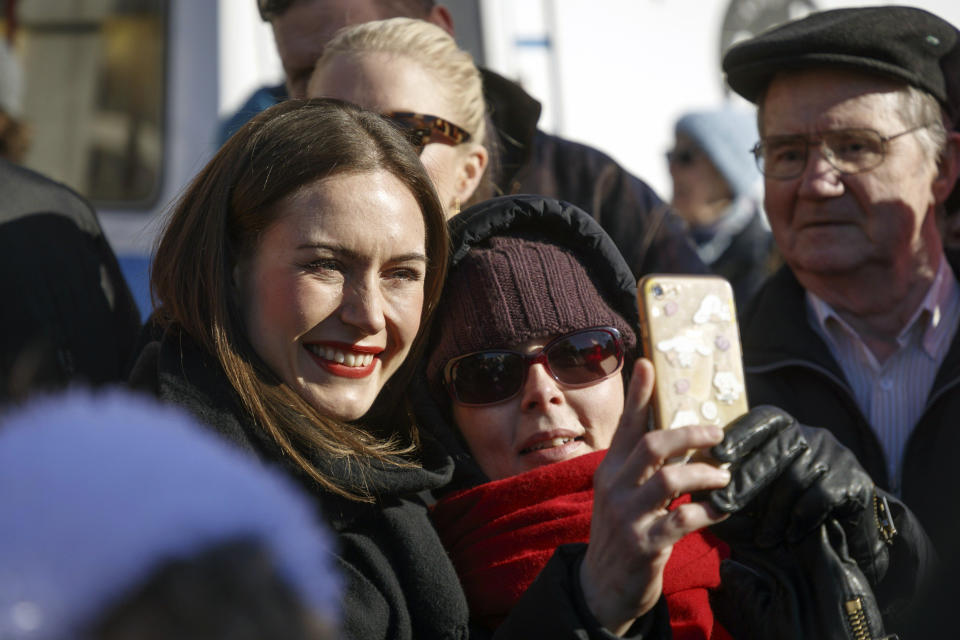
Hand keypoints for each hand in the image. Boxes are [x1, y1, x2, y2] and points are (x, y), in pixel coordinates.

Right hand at [579, 358, 730, 634]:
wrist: (602, 587)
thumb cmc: (619, 533)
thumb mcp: (620, 494)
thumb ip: (640, 466)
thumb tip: (673, 436)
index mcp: (609, 471)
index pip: (626, 427)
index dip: (637, 396)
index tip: (648, 364)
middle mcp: (614, 488)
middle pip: (651, 445)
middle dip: (690, 435)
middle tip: (717, 435)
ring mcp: (628, 517)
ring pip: (669, 479)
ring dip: (704, 474)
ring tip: (724, 477)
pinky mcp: (645, 545)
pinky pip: (682, 520)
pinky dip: (707, 512)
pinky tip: (720, 510)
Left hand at [707, 406, 890, 584]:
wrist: (848, 527)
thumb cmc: (790, 503)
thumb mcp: (763, 485)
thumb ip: (736, 478)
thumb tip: (699, 485)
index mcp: (786, 428)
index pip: (761, 420)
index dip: (740, 434)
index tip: (718, 454)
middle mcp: (812, 435)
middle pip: (775, 451)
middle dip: (747, 480)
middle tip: (723, 506)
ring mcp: (835, 455)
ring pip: (795, 477)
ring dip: (774, 511)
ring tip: (761, 538)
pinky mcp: (854, 480)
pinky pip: (820, 497)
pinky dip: (800, 519)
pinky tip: (790, 536)